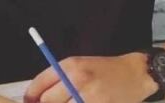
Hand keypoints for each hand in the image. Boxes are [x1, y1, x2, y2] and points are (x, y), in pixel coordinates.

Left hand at [23, 53, 157, 102]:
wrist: (135, 74)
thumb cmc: (106, 70)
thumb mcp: (79, 65)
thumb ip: (58, 78)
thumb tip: (36, 97)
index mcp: (69, 66)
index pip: (40, 84)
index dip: (31, 96)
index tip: (29, 102)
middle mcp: (77, 80)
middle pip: (48, 101)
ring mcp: (88, 96)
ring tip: (69, 102)